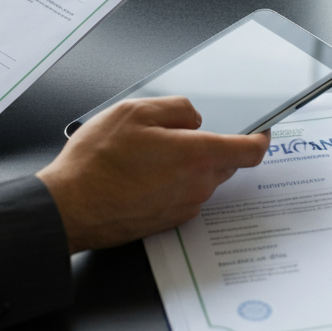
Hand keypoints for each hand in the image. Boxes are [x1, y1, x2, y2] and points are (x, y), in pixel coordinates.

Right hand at [36, 96, 270, 251]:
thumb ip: (176, 109)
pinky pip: (184, 195)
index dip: (260, 137)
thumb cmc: (96, 163)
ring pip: (203, 179)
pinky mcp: (167, 221)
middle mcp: (197, 186)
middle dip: (214, 145)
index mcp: (197, 156)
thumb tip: (194, 119)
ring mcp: (183, 207)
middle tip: (183, 133)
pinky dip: (174, 182)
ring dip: (190, 164)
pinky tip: (144, 173)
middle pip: (225, 163)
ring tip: (151, 153)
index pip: (249, 151)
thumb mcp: (134, 112)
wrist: (69, 208)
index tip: (262, 129)